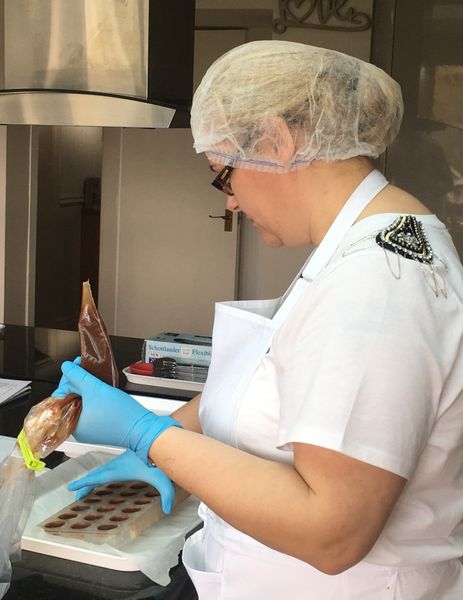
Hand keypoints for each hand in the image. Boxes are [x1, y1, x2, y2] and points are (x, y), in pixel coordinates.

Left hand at [53, 360, 181, 462]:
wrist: (143, 428)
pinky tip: (101, 388)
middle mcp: (80, 430)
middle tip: (84, 369)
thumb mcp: (96, 389)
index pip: (60, 399)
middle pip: (72, 400)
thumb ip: (78, 376)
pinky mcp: (102, 426)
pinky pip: (93, 409)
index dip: (67, 381)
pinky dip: (95, 397)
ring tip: (93, 377)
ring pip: (83, 403)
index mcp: (73, 426)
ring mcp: (92, 429)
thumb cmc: (121, 415)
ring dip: (87, 389)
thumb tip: (67, 368)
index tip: (74, 368)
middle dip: (78, 383)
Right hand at [68, 449, 175, 513]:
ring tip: (84, 489)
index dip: (85, 483)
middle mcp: (117, 464)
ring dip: (91, 479)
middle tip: (74, 492)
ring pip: (101, 470)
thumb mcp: (163, 479)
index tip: (72, 486)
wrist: (159, 438)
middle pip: (96, 475)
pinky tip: (101, 478)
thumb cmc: (159, 458)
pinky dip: (99, 473)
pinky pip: (107, 467)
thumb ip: (167, 495)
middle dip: (84, 484)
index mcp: (121, 470)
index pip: (99, 477)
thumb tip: (167, 510)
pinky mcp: (124, 458)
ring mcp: (120, 460)